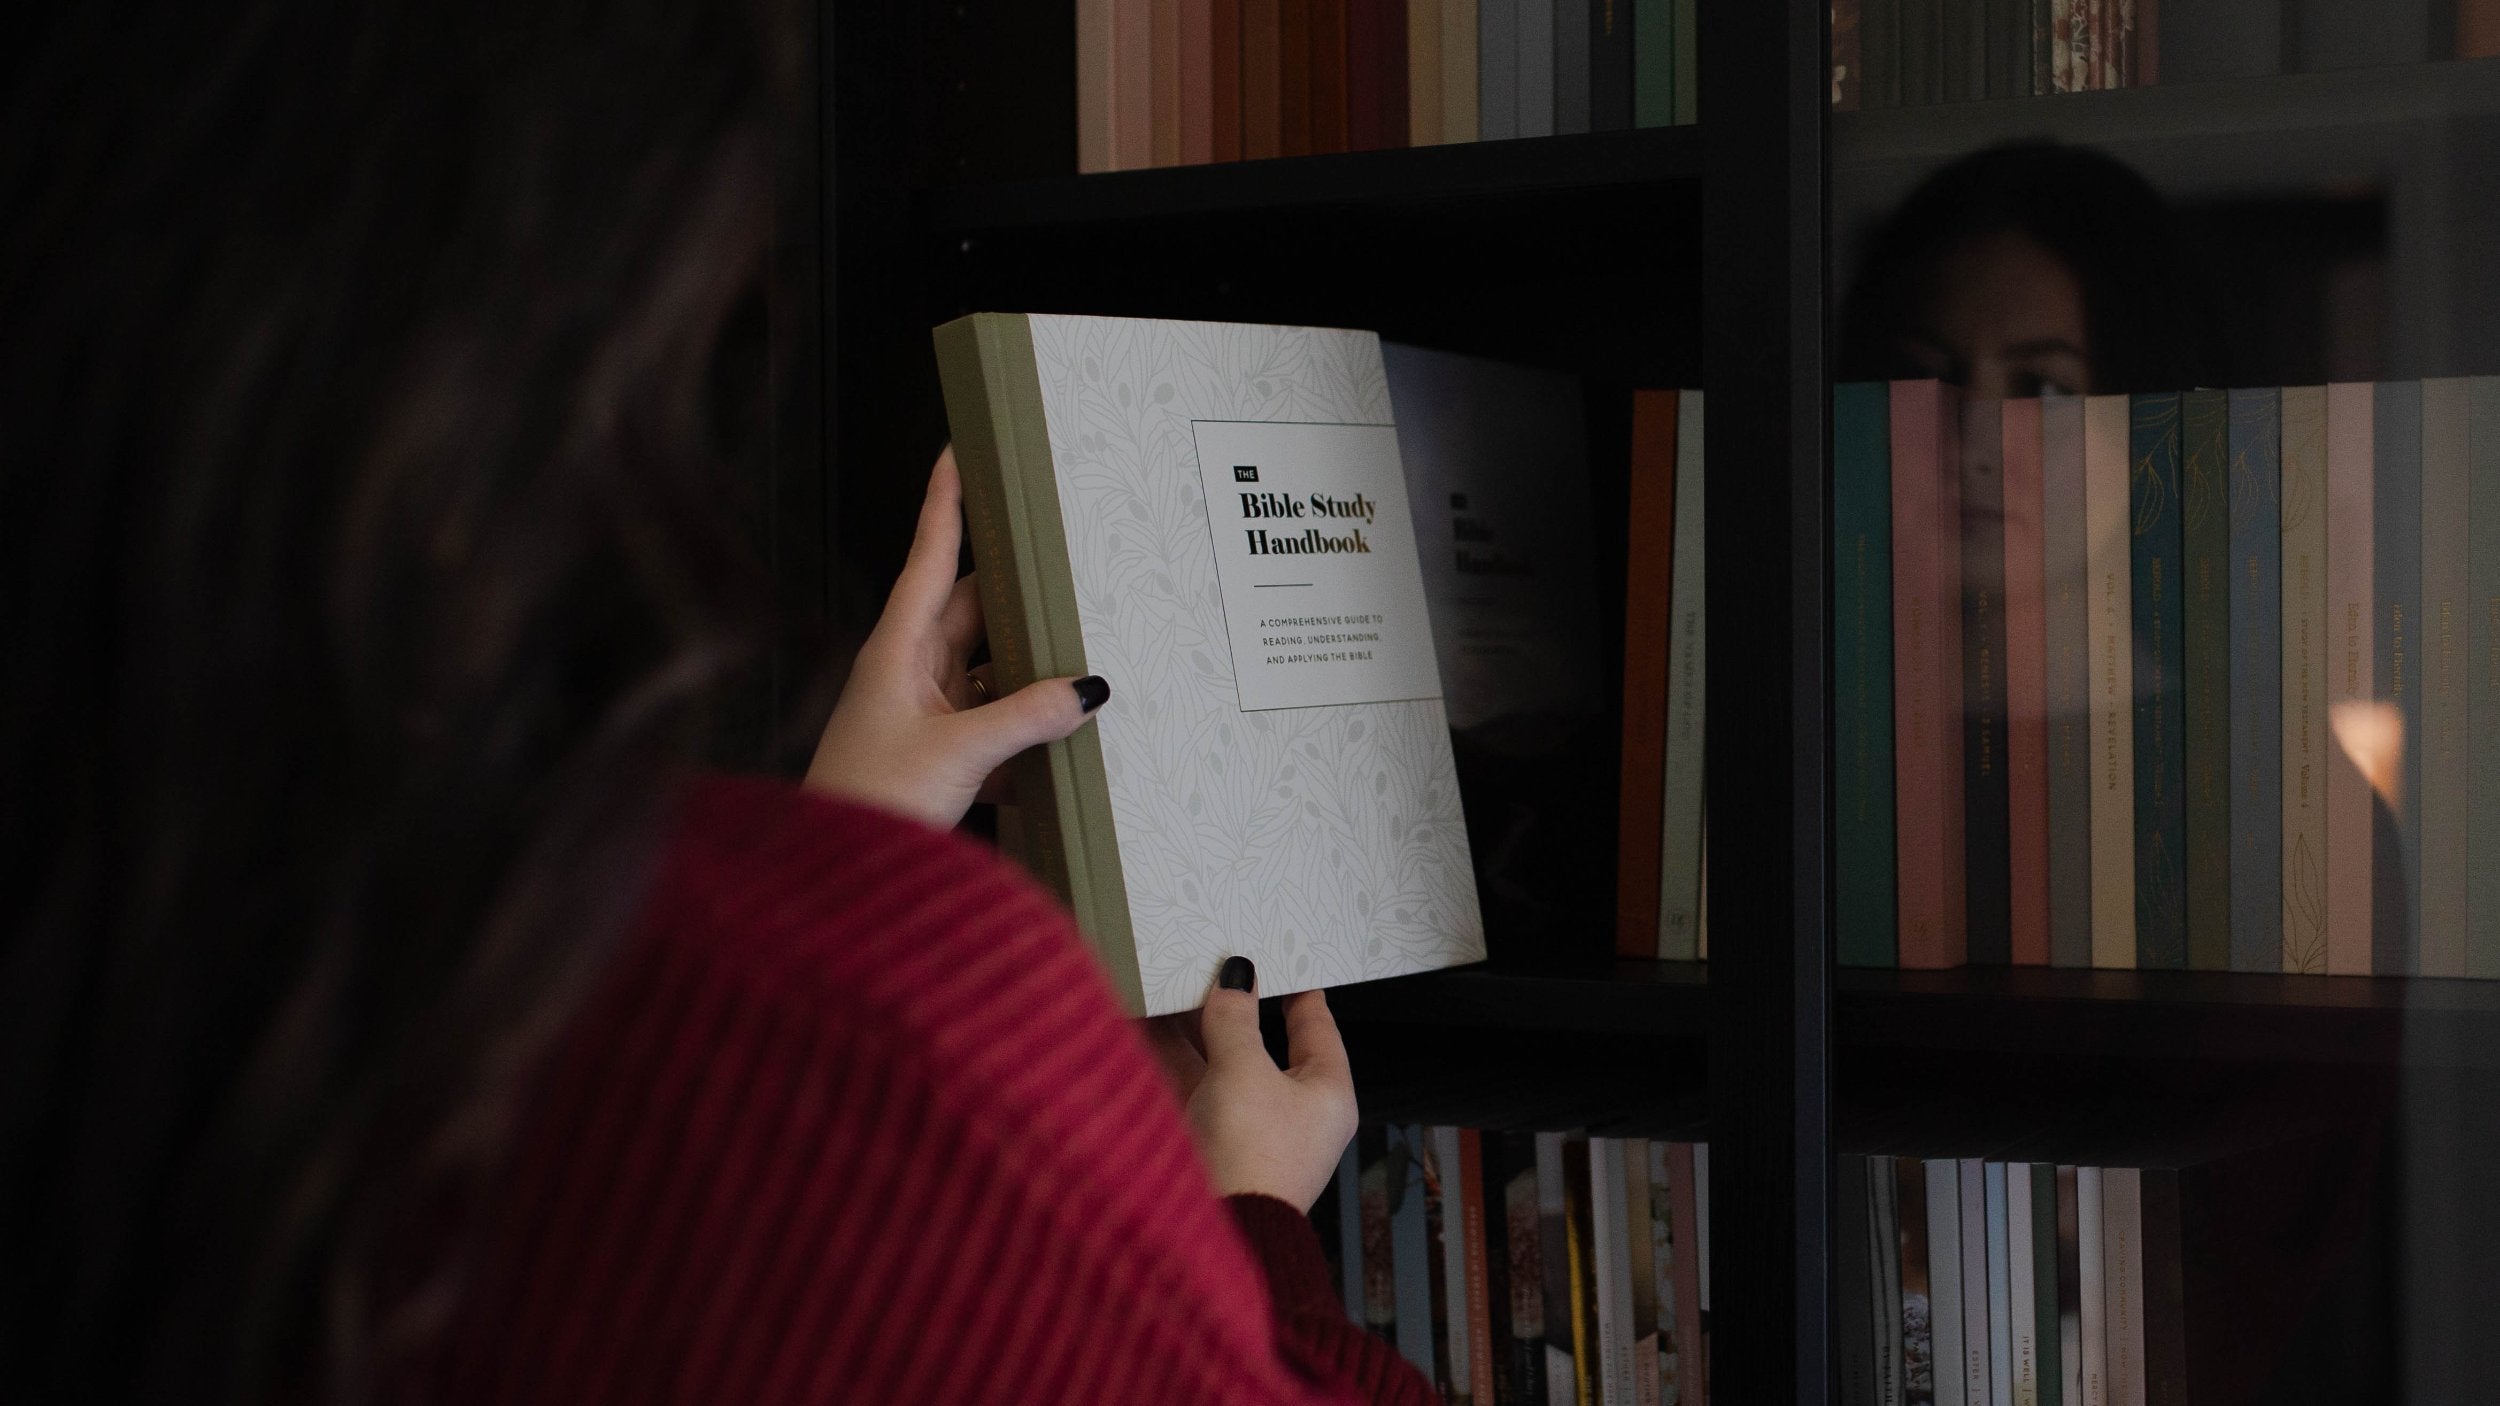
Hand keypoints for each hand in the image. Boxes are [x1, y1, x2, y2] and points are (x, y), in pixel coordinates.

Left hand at [804, 448, 1107, 828]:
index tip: (960, 449)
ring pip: (989, 670)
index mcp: (898, 648)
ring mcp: (922, 712)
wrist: (832, 879)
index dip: (948, 500)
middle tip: (1064, 564)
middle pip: (973, 610)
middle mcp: (908, 670)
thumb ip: (1028, 717)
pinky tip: (1061, 751)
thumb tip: (1087, 687)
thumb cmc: (870, 802)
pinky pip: (992, 725)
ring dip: (1029, 672)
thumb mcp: (960, 753)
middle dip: (1018, 593)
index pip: (931, 555)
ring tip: (1084, 660)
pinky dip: (1024, 734)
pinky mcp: (937, 754)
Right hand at [1145, 960, 1358, 1211]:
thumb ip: (1235, 1019)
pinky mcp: (1207, 1143)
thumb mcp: (1243, 1070)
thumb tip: (1237, 976)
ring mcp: (1247, 1129)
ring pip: (1220, 1065)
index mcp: (1325, 1094)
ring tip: (1168, 984)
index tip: (1282, 956)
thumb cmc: (1248, 1152)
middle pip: (1261, 1044)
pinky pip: (1192, 1088)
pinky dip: (1170, 1059)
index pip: (1317, 1028)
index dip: (1298, 990)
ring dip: (1193, 1030)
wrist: (1207, 1234)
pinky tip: (1143, 1026)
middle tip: (1211, 962)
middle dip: (1231, 1006)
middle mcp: (1290, 1112)